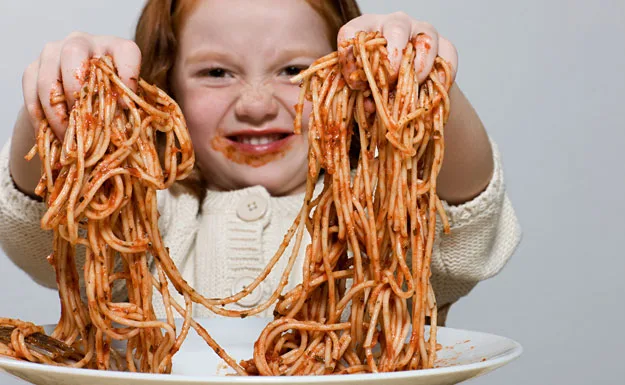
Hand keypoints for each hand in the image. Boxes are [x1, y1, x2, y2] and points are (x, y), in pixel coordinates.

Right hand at [22, 32, 141, 138]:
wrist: (77, 93)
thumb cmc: (108, 95)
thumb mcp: (121, 98)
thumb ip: (124, 103)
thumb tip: (118, 119)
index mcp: (113, 47)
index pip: (126, 51)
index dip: (128, 75)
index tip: (125, 105)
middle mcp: (81, 42)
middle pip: (72, 54)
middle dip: (77, 91)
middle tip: (84, 121)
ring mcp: (52, 53)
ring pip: (47, 80)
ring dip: (57, 114)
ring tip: (69, 138)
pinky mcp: (32, 69)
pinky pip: (31, 95)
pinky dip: (42, 119)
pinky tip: (54, 137)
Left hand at [337, 12, 457, 88]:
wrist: (407, 90)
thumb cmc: (378, 85)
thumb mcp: (364, 89)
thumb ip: (364, 95)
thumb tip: (371, 106)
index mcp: (365, 31)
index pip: (352, 33)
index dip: (351, 58)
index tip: (356, 84)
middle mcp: (393, 25)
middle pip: (396, 28)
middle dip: (394, 57)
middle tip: (391, 81)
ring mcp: (421, 31)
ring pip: (426, 38)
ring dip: (419, 66)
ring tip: (413, 86)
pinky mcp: (444, 45)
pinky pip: (448, 54)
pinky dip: (441, 74)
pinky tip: (434, 89)